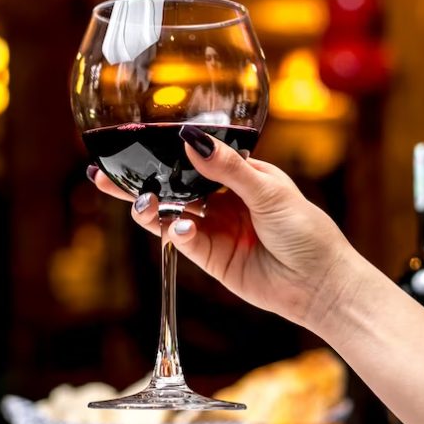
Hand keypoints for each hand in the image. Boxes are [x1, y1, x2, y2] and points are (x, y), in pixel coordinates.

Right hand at [88, 125, 358, 329]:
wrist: (319, 284)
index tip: (134, 143)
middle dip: (140, 182)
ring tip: (141, 202)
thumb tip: (191, 140)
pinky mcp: (211, 258)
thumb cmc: (307, 232)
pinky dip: (177, 231)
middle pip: (172, 187)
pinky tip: (182, 226)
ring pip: (171, 214)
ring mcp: (215, 230)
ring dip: (151, 207)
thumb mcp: (268, 191)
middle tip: (103, 175)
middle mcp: (223, 201)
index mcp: (241, 176)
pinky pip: (184, 240)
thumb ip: (227, 168)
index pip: (195, 159)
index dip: (165, 154)